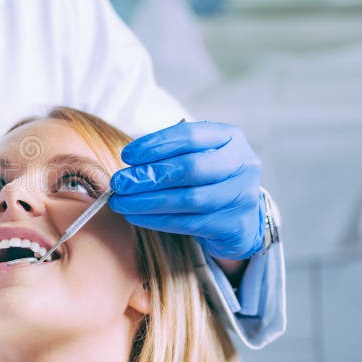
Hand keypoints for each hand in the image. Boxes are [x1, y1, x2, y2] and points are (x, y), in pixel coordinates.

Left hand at [108, 121, 263, 260]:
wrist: (239, 220)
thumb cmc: (206, 181)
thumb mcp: (194, 158)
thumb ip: (166, 156)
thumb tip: (127, 168)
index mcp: (230, 137)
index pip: (190, 136)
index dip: (155, 145)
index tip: (126, 155)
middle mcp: (242, 163)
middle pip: (190, 168)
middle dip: (149, 176)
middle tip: (119, 183)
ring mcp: (242, 195)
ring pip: (188, 199)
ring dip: (147, 201)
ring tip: (120, 202)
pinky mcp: (234, 225)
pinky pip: (188, 222)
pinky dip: (157, 220)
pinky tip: (135, 216)